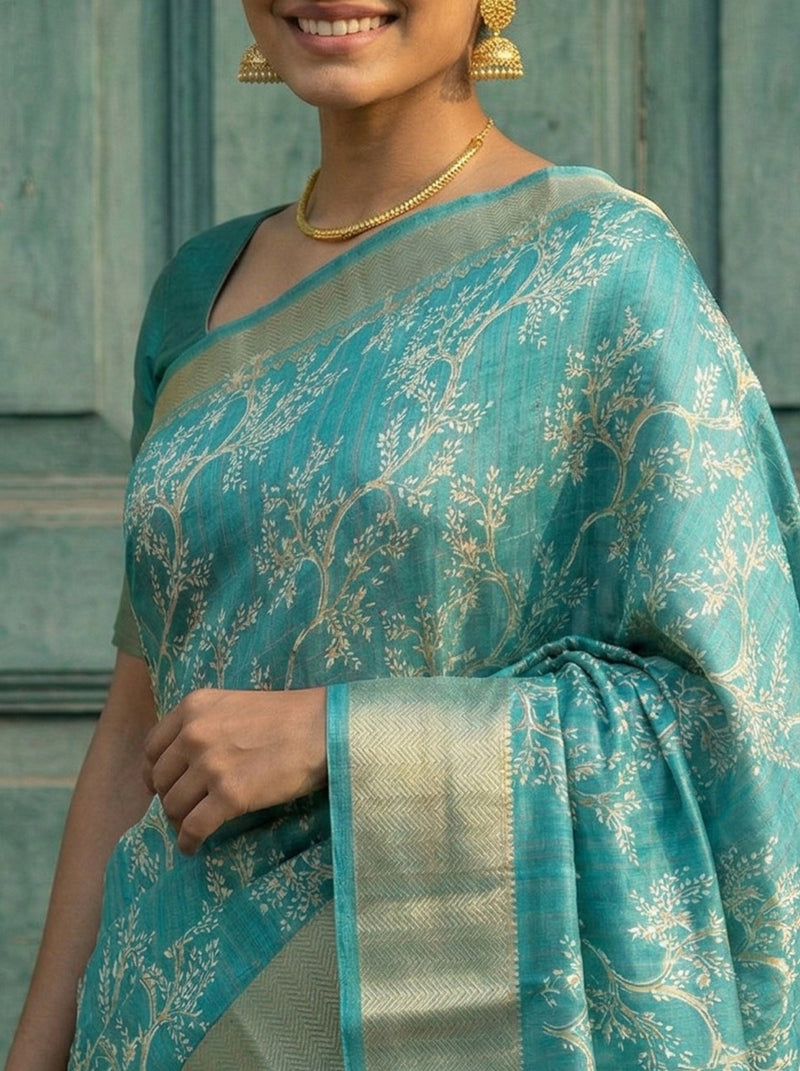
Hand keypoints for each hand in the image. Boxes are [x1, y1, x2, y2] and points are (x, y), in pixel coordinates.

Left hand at [143, 687, 326, 854]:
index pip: (152, 748)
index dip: (156, 772)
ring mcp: (210, 765)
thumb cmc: (286, 716)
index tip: (166, 785)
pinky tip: (193, 846)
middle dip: (169, 798)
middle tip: (184, 809)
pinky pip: (194, 828)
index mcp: (193, 708)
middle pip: (161, 780)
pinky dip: (189, 842)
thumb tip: (183, 762)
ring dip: (180, 822)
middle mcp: (194, 734)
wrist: (323, 728)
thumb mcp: (233, 705)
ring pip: (174, 806)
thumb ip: (204, 725)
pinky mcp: (230, 795)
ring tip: (192, 828)